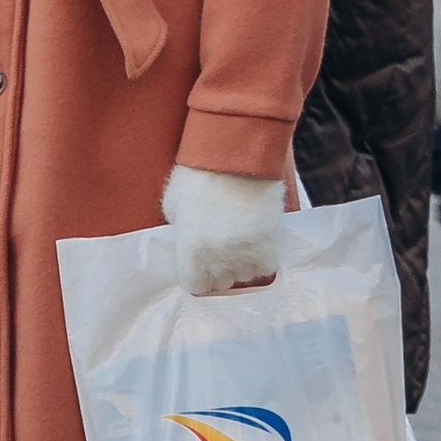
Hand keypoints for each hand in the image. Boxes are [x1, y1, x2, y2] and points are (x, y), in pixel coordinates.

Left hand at [162, 163, 285, 295]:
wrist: (234, 154)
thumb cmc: (198, 175)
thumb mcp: (173, 207)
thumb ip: (180, 231)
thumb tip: (188, 238)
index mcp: (189, 252)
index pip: (197, 287)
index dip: (202, 276)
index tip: (206, 266)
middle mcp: (216, 258)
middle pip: (223, 282)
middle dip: (223, 270)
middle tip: (226, 251)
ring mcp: (243, 250)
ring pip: (246, 275)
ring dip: (245, 263)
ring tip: (244, 245)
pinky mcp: (267, 240)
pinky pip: (267, 266)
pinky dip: (265, 258)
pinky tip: (260, 244)